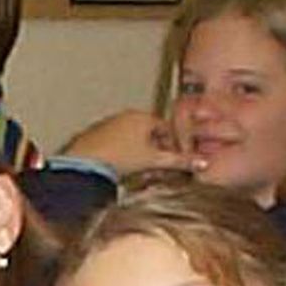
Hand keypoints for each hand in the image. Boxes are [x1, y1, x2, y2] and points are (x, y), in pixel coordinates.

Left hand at [61, 109, 204, 178]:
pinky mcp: (94, 135)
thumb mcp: (153, 160)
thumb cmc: (119, 158)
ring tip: (137, 170)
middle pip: (148, 133)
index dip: (171, 144)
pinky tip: (119, 167)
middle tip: (156, 167)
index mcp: (142, 117)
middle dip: (154, 150)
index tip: (171, 159)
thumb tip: (201, 163)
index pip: (165, 128)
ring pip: (131, 138)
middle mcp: (124, 116)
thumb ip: (178, 162)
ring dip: (137, 152)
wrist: (85, 163)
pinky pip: (114, 143)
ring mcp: (108, 124)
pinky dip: (120, 153)